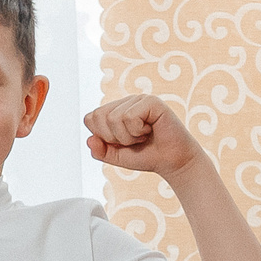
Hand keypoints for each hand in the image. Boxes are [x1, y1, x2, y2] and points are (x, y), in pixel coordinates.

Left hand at [83, 95, 201, 178]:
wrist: (171, 161)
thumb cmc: (146, 155)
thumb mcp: (117, 156)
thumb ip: (100, 151)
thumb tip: (89, 139)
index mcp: (115, 111)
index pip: (90, 118)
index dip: (102, 137)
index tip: (121, 143)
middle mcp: (125, 102)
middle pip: (99, 116)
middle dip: (113, 137)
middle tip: (133, 140)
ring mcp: (138, 99)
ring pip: (114, 118)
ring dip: (128, 136)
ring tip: (142, 136)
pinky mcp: (151, 101)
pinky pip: (130, 117)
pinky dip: (137, 131)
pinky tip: (150, 130)